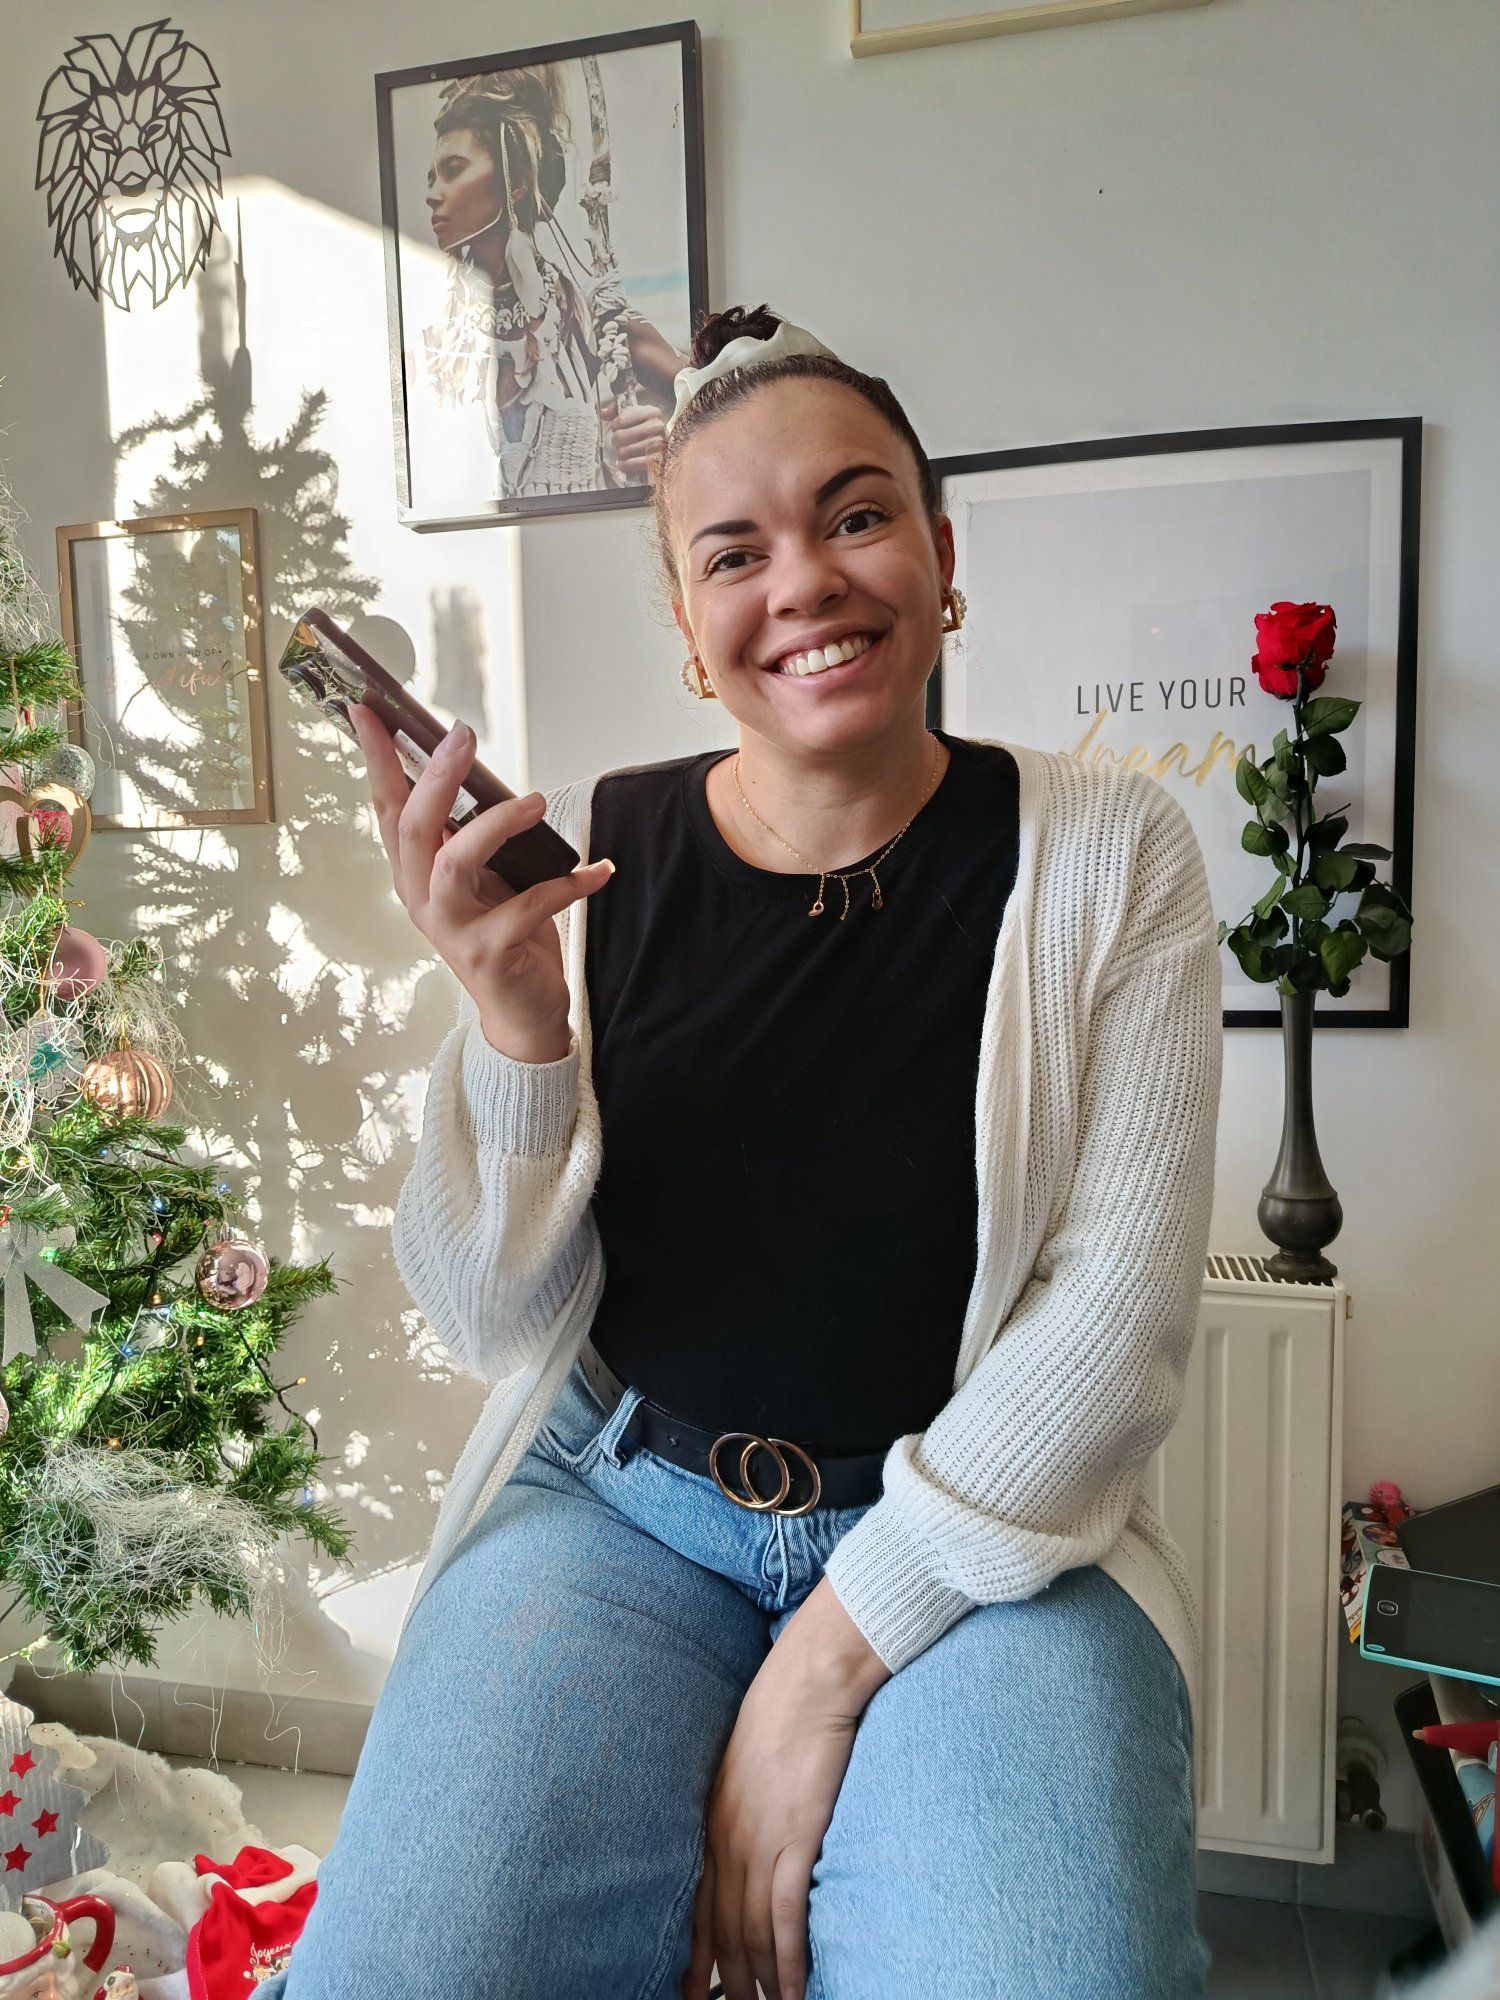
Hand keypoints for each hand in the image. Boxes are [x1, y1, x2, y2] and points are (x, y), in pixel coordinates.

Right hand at [348, 703, 612, 1062]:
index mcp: (415, 875)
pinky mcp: (488, 953)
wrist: (522, 1013)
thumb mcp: (483, 880)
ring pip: (453, 864)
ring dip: (495, 826)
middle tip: (462, 736)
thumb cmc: (504, 936)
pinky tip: (599, 871)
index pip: (386, 808)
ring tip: (535, 802)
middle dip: (434, 777)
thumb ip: (473, 837)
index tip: (367, 711)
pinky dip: (567, 884)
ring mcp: (451, 929)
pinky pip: (527, 907)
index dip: (375, 760)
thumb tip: (484, 777)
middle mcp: (421, 899)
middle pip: (412, 829)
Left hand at [606, 399, 667, 476]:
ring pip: (626, 450)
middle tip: (618, 444)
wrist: (667, 446)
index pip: (620, 420)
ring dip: (620, 453)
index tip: (617, 430)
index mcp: (651, 412)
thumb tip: (603, 413)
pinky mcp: (659, 460)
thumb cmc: (648, 431)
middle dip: (616, 441)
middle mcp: (657, 426)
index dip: (615, 427)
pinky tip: (623, 464)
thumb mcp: (636, 415)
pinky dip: (626, 464)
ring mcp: (660, 444)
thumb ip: (618, 411)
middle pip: (621, 436)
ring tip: (622, 453)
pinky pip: (636, 463)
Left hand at [681, 1582, 890, 1999]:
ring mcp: (760, 1842)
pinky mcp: (796, 1839)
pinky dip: (789, 1961)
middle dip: (725, 1982)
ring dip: (760, 1983)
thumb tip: (752, 1837)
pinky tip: (793, 1991)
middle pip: (721, 1930)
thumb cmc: (782, 1712)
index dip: (696, 1956)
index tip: (690, 1992)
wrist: (808, 1680)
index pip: (698, 1907)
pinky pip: (785, 1916)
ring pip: (750, 1933)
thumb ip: (742, 1806)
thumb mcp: (744, 1764)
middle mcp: (727, 1840)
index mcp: (713, 1821)